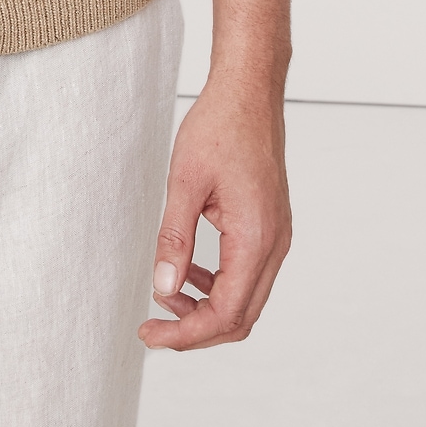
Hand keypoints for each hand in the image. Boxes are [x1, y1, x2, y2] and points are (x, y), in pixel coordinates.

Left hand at [138, 79, 291, 349]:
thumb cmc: (220, 127)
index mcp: (256, 237)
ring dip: (207, 308)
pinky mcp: (270, 227)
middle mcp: (274, 244)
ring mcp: (277, 237)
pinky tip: (189, 272)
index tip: (149, 333)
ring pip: (246, 299)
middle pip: (240, 317)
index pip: (225, 313)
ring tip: (165, 297)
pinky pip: (248, 274)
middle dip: (195, 331)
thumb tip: (163, 288)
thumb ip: (174, 239)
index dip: (186, 334)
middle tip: (152, 329)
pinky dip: (218, 285)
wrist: (249, 93)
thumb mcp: (185, 181)